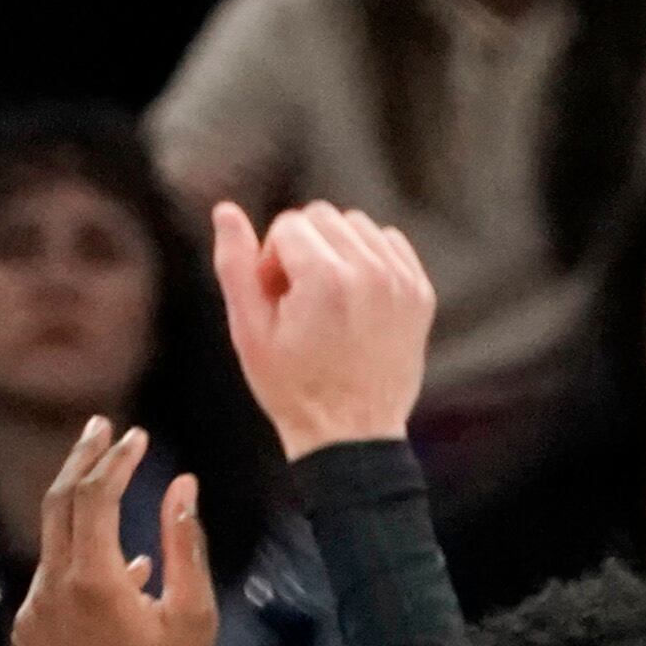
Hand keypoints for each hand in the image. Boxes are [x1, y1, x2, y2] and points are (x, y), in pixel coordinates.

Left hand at [8, 419, 217, 645]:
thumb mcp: (192, 618)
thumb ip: (184, 545)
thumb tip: (182, 485)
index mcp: (91, 580)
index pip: (94, 494)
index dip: (116, 458)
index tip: (139, 435)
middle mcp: (51, 589)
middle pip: (59, 502)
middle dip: (82, 459)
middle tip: (102, 426)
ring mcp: (33, 613)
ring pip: (53, 540)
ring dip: (81, 506)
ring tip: (115, 484)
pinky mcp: (28, 634)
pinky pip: (53, 578)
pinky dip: (79, 555)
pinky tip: (118, 567)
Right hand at [211, 201, 437, 455]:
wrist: (351, 435)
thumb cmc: (292, 387)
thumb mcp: (249, 330)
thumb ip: (236, 264)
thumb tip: (225, 210)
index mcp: (325, 278)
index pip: (288, 224)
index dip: (271, 260)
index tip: (275, 300)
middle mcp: (370, 271)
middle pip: (322, 216)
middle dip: (302, 248)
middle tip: (298, 300)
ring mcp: (401, 281)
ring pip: (357, 225)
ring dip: (335, 249)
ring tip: (326, 299)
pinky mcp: (420, 293)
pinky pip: (389, 243)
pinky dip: (368, 258)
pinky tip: (354, 298)